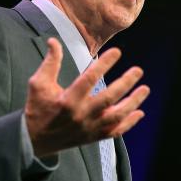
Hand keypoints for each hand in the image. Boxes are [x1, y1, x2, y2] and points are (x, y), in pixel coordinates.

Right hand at [24, 38, 149, 157]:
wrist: (35, 140)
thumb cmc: (38, 108)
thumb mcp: (39, 83)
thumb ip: (50, 62)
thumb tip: (54, 41)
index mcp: (67, 100)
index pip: (89, 79)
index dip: (104, 64)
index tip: (117, 51)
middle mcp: (80, 115)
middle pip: (108, 98)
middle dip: (125, 83)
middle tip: (138, 70)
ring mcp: (89, 128)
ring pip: (116, 116)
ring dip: (133, 102)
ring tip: (145, 89)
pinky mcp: (93, 137)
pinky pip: (115, 132)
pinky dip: (129, 123)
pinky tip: (139, 112)